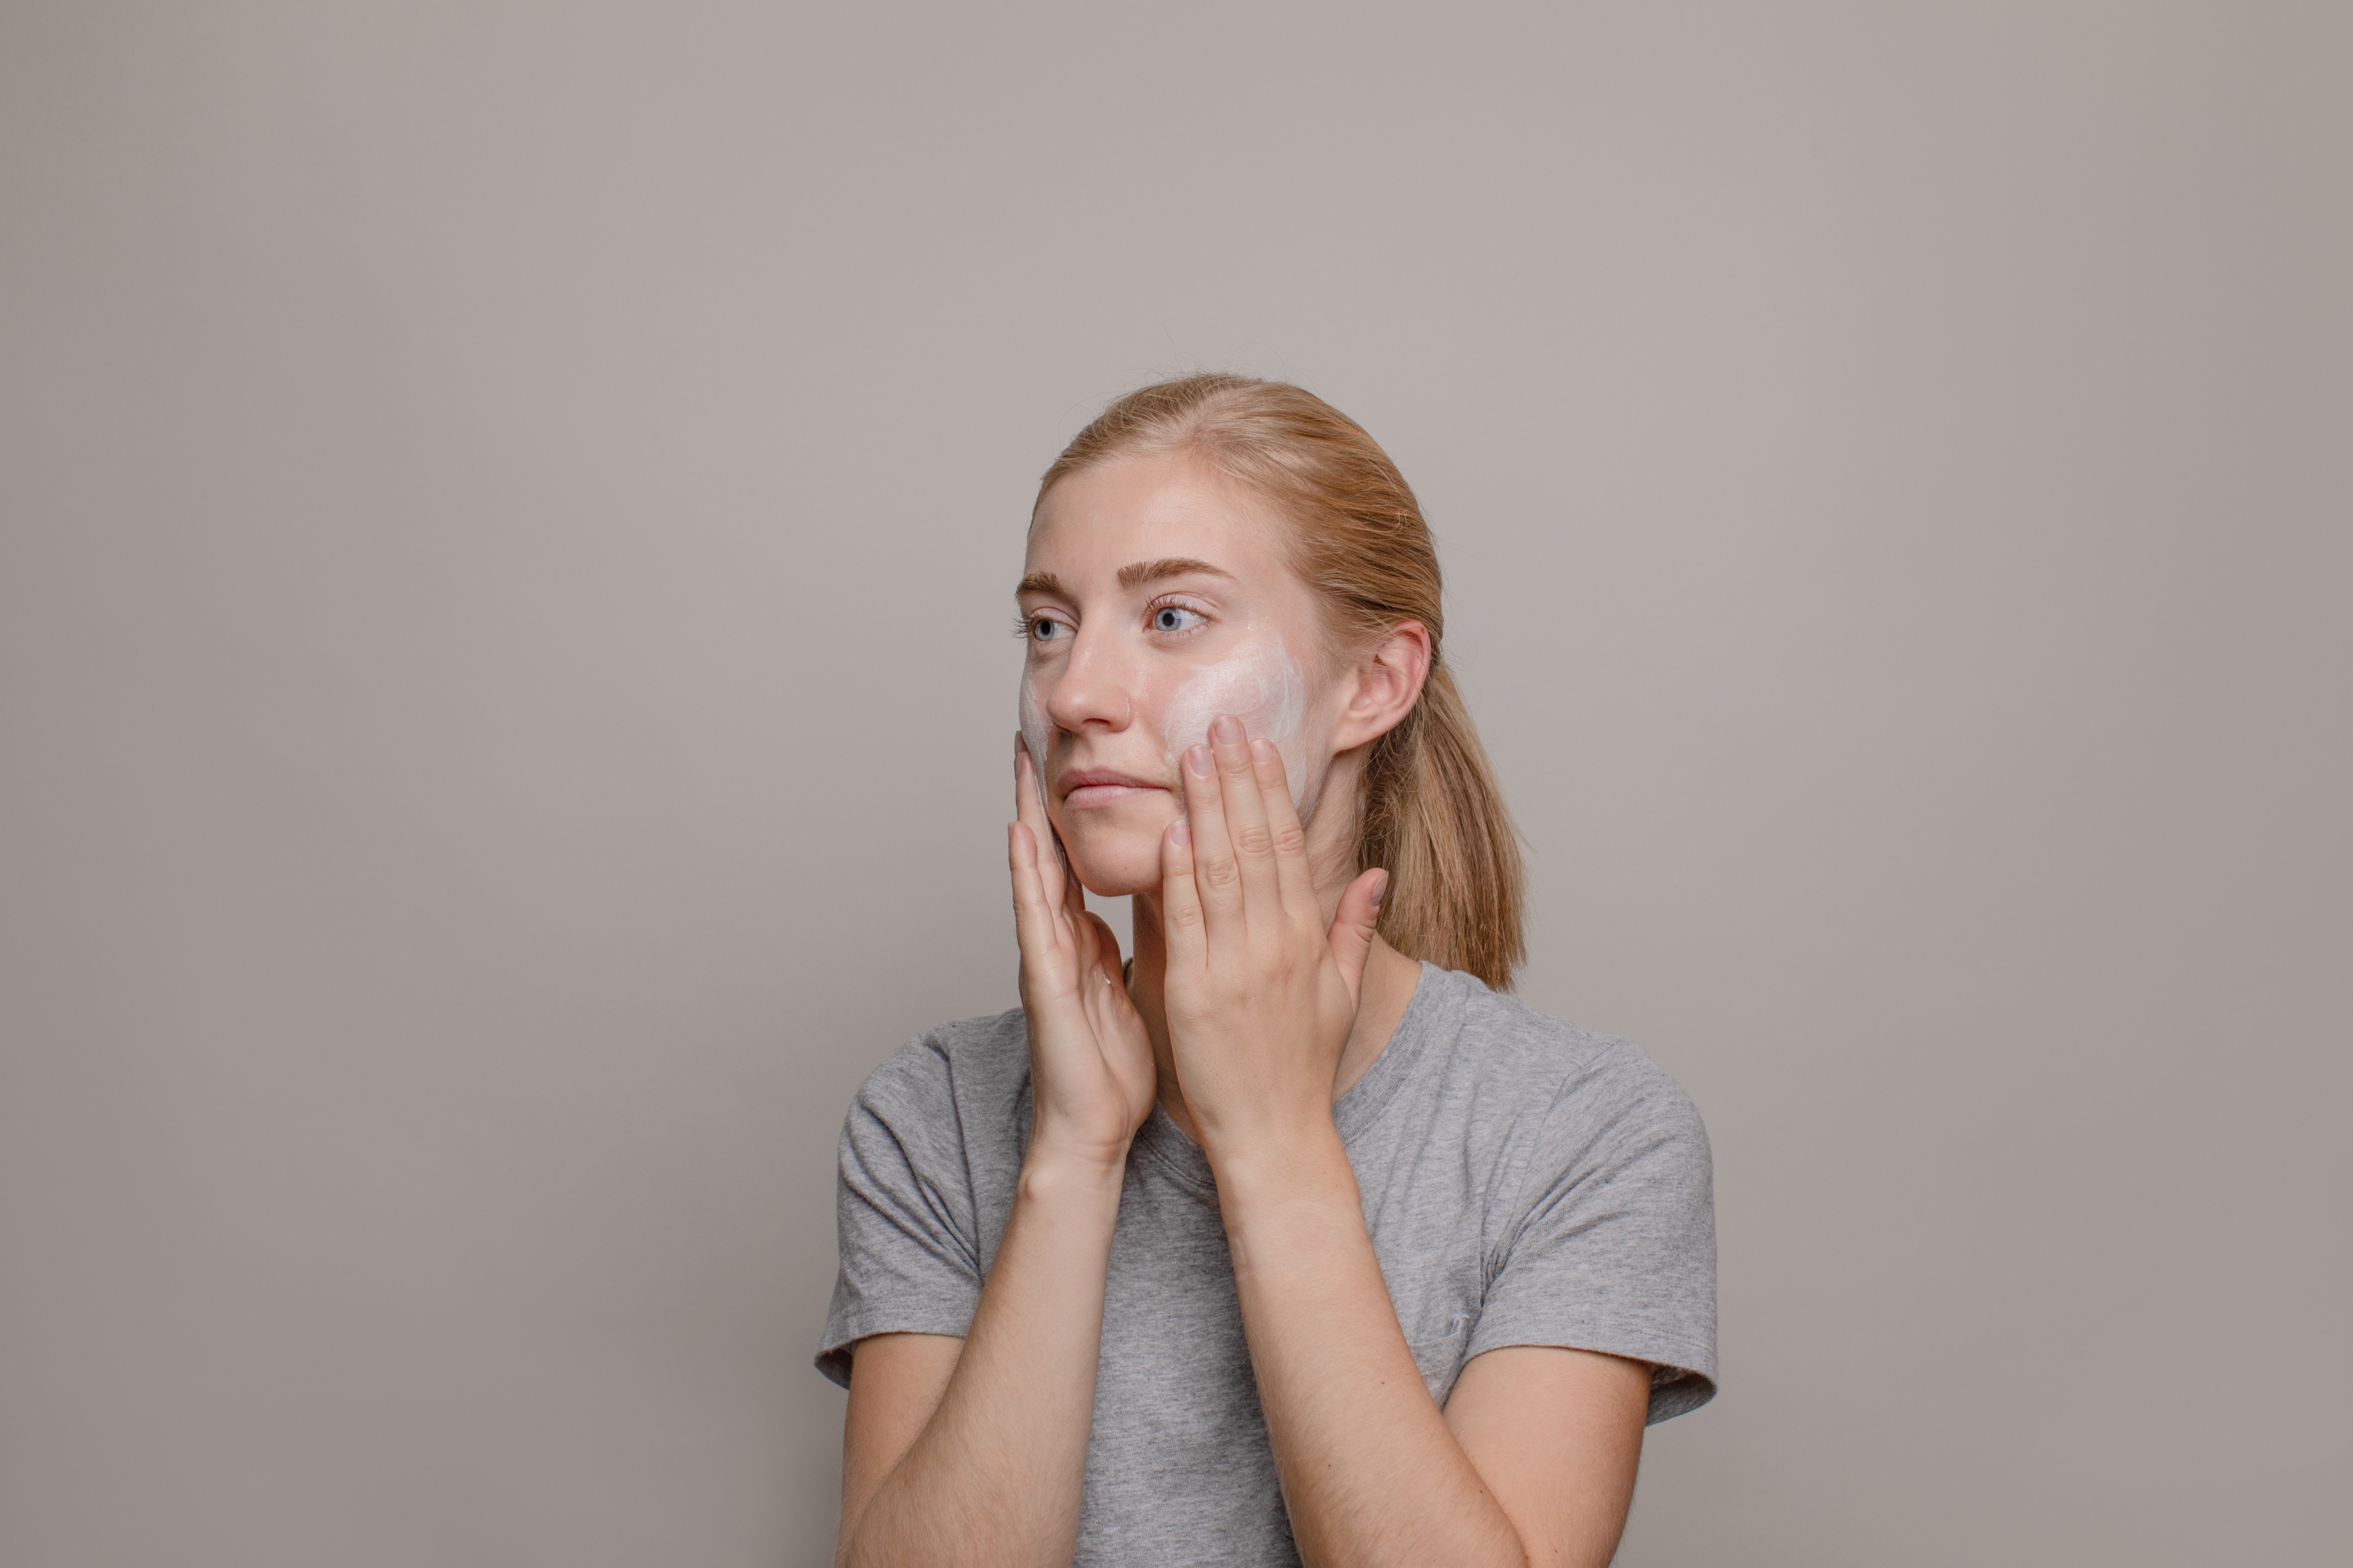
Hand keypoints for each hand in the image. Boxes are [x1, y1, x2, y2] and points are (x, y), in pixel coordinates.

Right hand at [1008, 735, 1156, 1170]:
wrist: (1093, 1126)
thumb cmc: (1114, 1064)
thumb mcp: (1135, 984)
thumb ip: (1135, 940)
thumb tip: (1156, 899)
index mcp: (1086, 939)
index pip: (1081, 862)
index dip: (1078, 813)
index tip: (1078, 762)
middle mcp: (1061, 939)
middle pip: (1051, 855)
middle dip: (1041, 799)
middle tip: (1033, 737)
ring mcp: (1047, 956)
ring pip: (1036, 874)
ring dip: (1026, 818)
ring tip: (1022, 764)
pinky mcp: (1043, 981)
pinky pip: (1035, 919)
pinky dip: (1027, 876)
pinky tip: (1020, 838)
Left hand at [1157, 716, 1387, 1162]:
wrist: (1275, 1133)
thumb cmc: (1302, 1066)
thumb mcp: (1343, 993)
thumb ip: (1356, 929)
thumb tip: (1376, 876)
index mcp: (1306, 938)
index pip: (1288, 846)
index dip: (1273, 791)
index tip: (1260, 744)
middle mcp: (1274, 943)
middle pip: (1255, 843)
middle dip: (1236, 779)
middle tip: (1219, 724)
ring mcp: (1234, 966)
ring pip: (1219, 870)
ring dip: (1204, 807)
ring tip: (1191, 754)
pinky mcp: (1194, 992)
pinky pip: (1186, 920)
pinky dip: (1178, 873)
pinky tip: (1171, 829)